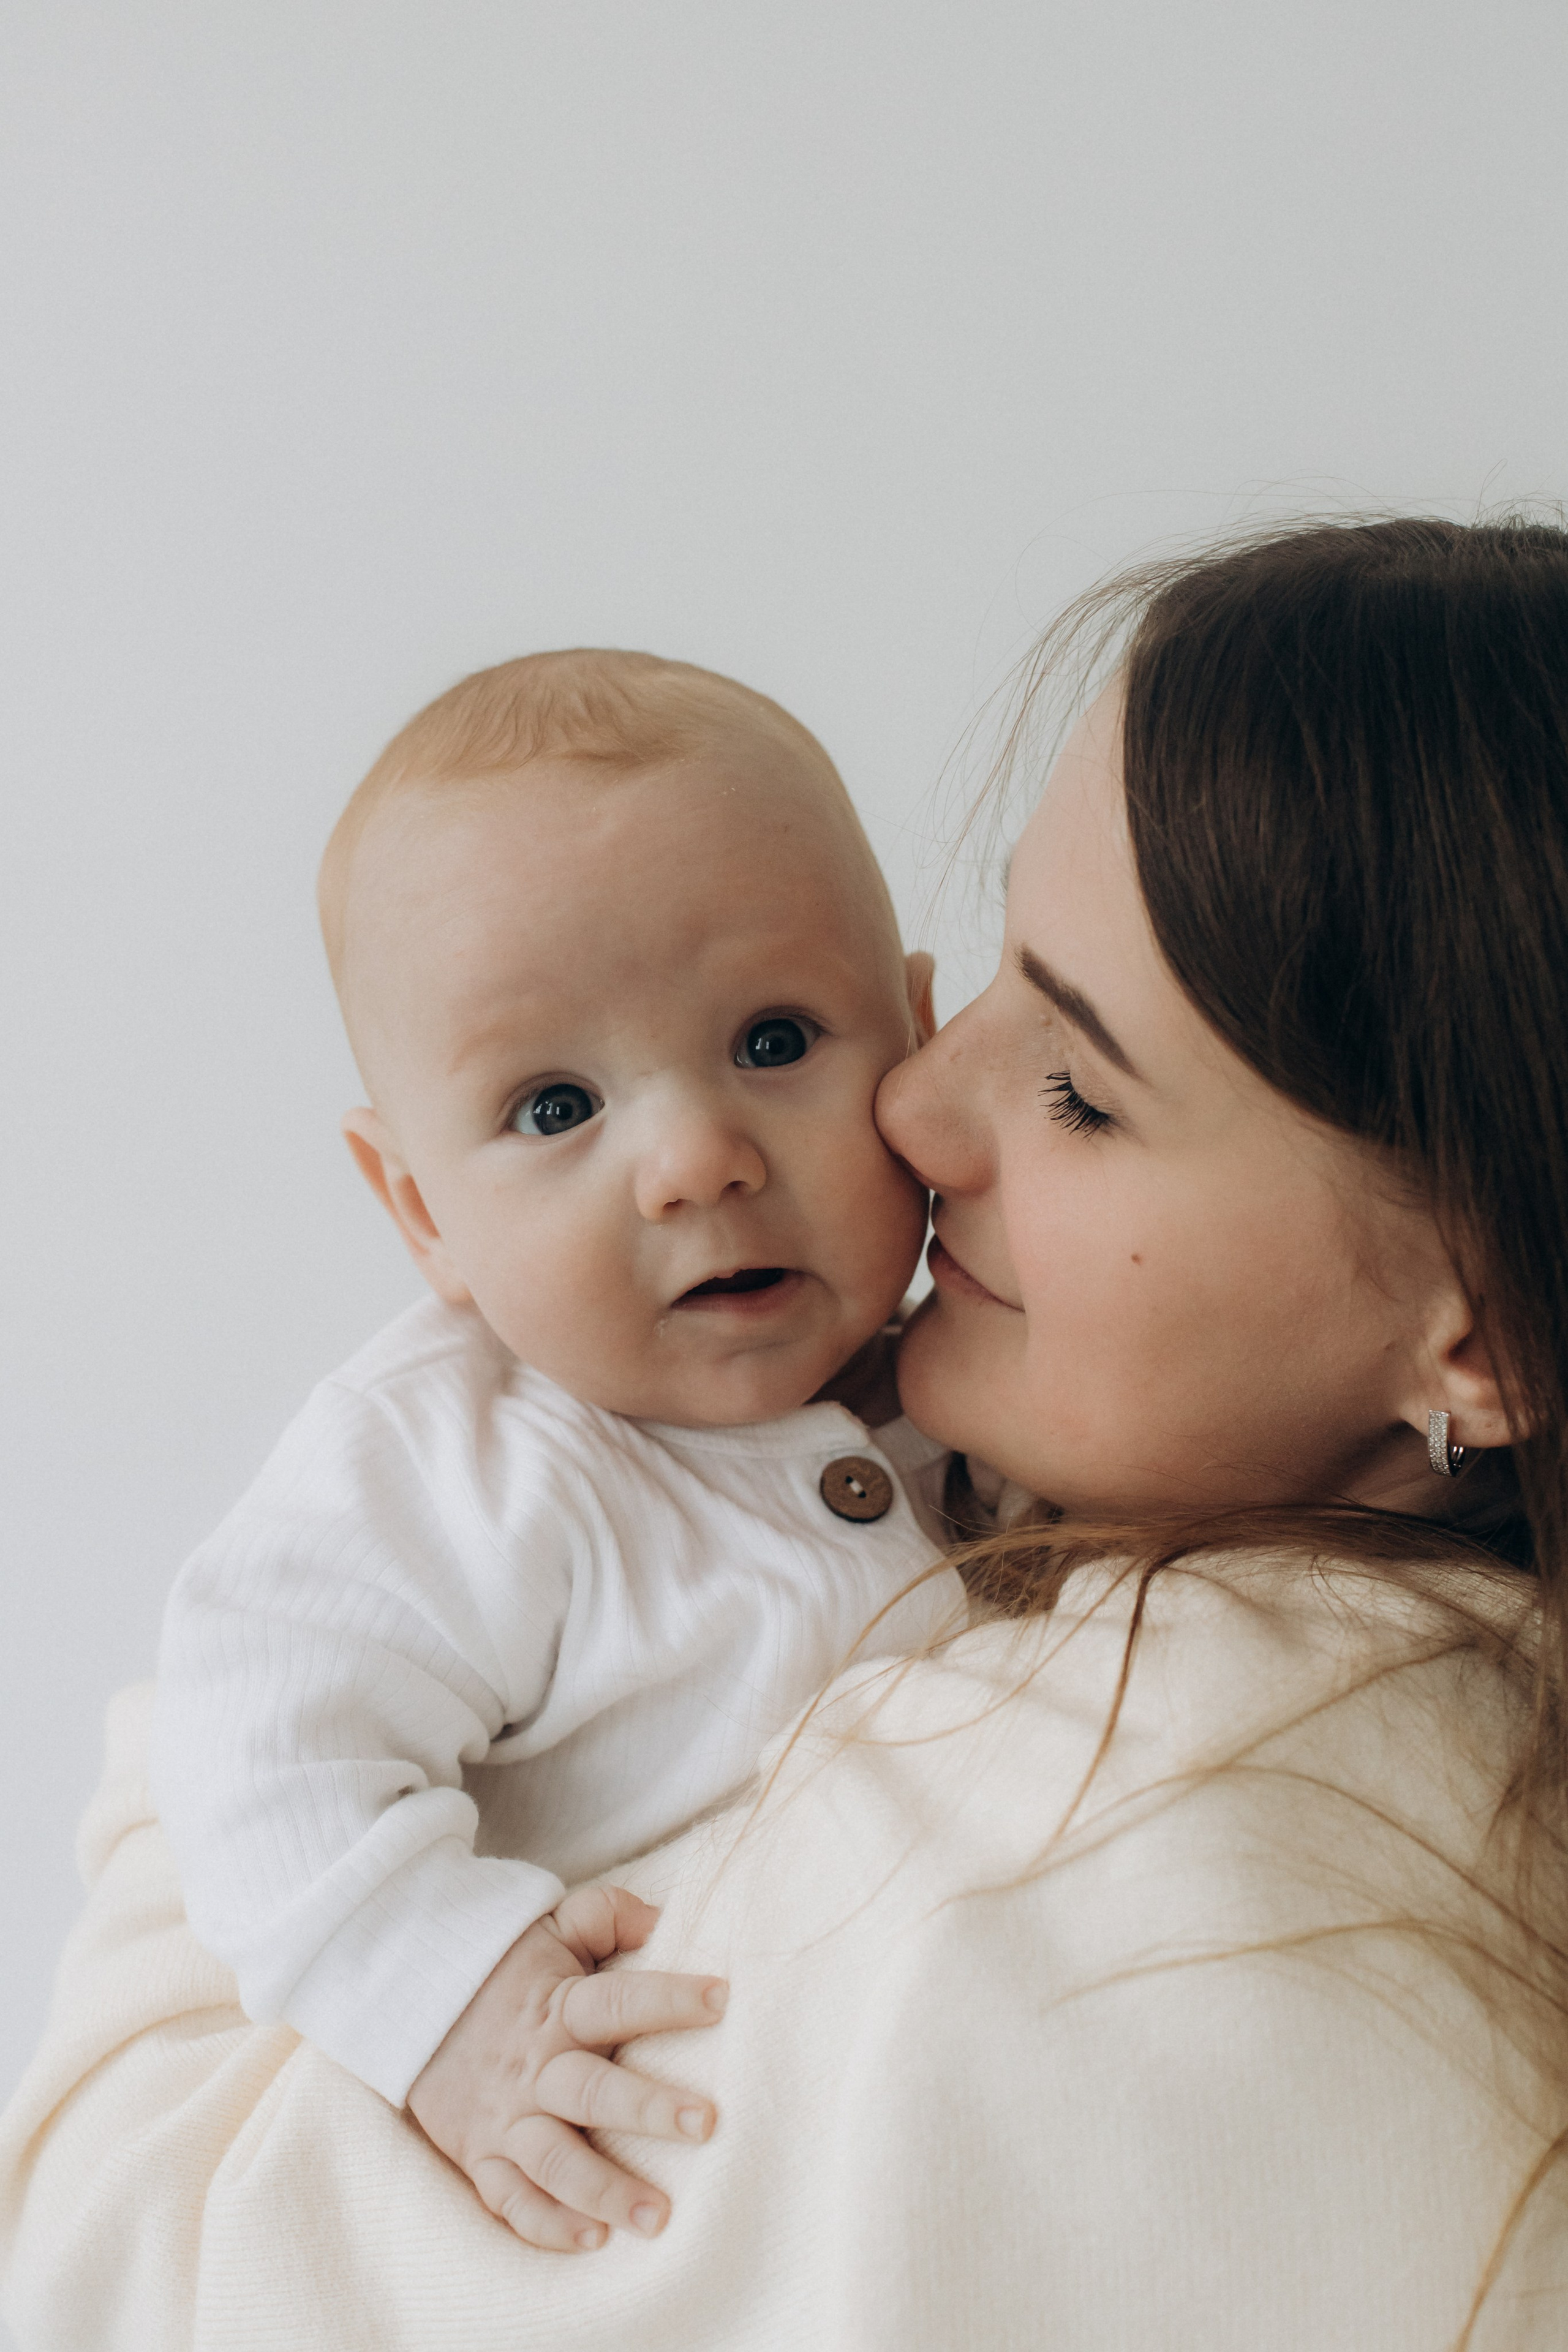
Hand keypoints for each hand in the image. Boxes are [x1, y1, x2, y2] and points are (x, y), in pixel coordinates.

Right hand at [406, 1884, 726, 2252]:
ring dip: (605, 2190)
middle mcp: (535, 2069)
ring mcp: (506, 2120)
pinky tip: (593, 2241)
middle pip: (592, 2091)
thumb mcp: (551, 1928)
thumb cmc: (503, 1970)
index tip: (721, 1998)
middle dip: (647, 2109)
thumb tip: (662, 1919)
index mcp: (558, 2010)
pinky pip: (512, 2201)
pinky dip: (549, 2225)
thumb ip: (606, 1917)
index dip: (669, 1998)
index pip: (618, 2001)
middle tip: (704, 2125)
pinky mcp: (481, 2157)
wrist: (411, 2005)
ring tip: (658, 2216)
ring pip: (555, 2161)